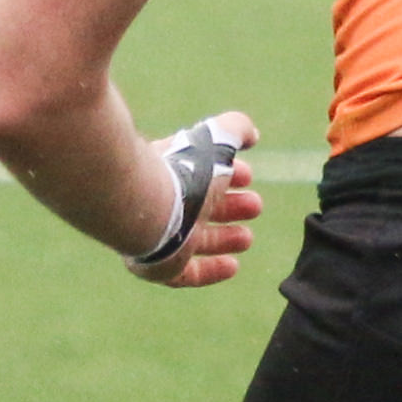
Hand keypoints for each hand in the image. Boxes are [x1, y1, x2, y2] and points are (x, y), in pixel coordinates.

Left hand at [129, 111, 261, 287]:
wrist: (146, 207)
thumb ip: (234, 129)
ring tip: (247, 237)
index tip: (248, 175)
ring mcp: (156, 235)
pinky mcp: (157, 266)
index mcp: (165, 170)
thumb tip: (250, 135)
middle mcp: (158, 203)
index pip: (196, 172)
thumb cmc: (180, 172)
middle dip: (229, 206)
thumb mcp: (214, 140)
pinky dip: (211, 270)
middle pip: (196, 207)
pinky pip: (186, 272)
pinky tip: (233, 266)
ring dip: (223, 239)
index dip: (225, 172)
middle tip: (255, 205)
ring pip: (192, 239)